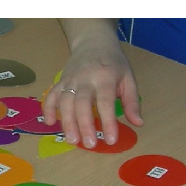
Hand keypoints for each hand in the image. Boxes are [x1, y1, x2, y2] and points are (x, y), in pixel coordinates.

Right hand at [42, 27, 141, 146]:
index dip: (108, 122)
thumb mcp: (128, 78)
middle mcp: (85, 78)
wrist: (93, 41)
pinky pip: (51, 95)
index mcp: (105, 77)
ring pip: (65, 101)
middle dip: (85, 125)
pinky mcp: (60, 81)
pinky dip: (48, 108)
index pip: (106, 101)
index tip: (111, 140)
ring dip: (67, 122)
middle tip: (89, 144)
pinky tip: (50, 123)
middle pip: (82, 103)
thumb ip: (132, 101)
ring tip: (72, 140)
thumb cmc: (113, 63)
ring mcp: (70, 79)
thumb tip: (138, 123)